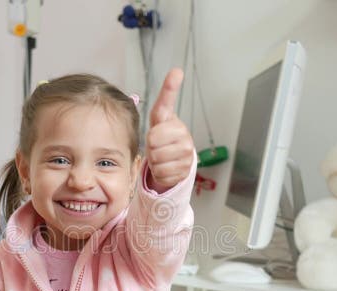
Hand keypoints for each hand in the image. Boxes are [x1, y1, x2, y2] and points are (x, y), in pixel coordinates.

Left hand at [146, 68, 194, 192]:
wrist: (173, 161)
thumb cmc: (163, 137)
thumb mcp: (159, 120)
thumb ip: (165, 99)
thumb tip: (177, 70)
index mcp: (174, 121)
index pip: (166, 104)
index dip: (170, 87)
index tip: (176, 71)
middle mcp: (184, 136)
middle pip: (152, 141)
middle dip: (150, 147)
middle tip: (156, 147)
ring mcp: (186, 154)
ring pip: (156, 159)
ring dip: (154, 162)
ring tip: (161, 156)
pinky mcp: (184, 170)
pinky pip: (162, 173)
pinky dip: (160, 173)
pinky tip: (166, 167)